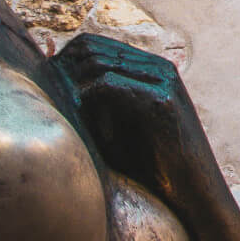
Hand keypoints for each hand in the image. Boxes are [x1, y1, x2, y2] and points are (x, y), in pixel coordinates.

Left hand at [54, 33, 239, 240]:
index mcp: (149, 69)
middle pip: (90, 49)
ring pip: (96, 65)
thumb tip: (49, 95)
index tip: (44, 94)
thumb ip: (94, 109)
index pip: (91, 43)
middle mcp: (158, 68)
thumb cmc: (153, 169)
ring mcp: (163, 82)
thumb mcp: (118, 130)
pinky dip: (87, 105)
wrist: (194, 197)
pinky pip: (108, 86)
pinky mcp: (162, 102)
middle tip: (49, 107)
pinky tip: (84, 130)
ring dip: (73, 91)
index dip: (62, 63)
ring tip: (66, 121)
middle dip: (63, 74)